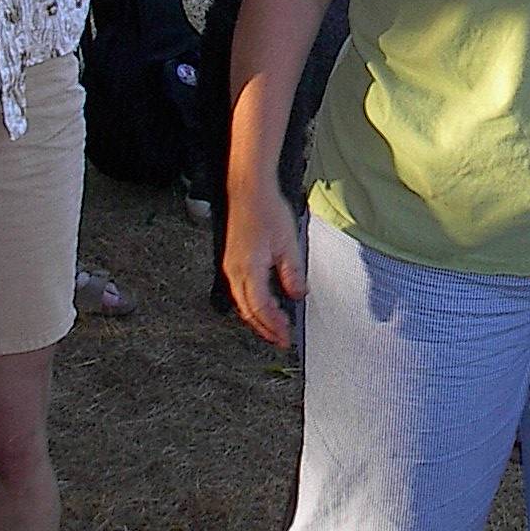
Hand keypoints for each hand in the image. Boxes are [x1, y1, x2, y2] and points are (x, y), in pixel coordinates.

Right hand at [223, 184, 306, 349]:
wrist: (248, 190)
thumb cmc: (268, 211)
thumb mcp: (288, 242)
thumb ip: (292, 272)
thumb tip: (298, 295)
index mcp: (249, 270)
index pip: (261, 308)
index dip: (274, 325)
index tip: (287, 337)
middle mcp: (235, 272)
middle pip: (248, 311)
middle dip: (265, 329)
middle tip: (281, 340)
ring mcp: (231, 267)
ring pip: (242, 303)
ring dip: (258, 319)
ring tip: (274, 328)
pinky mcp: (232, 260)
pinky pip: (240, 292)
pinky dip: (252, 305)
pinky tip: (263, 305)